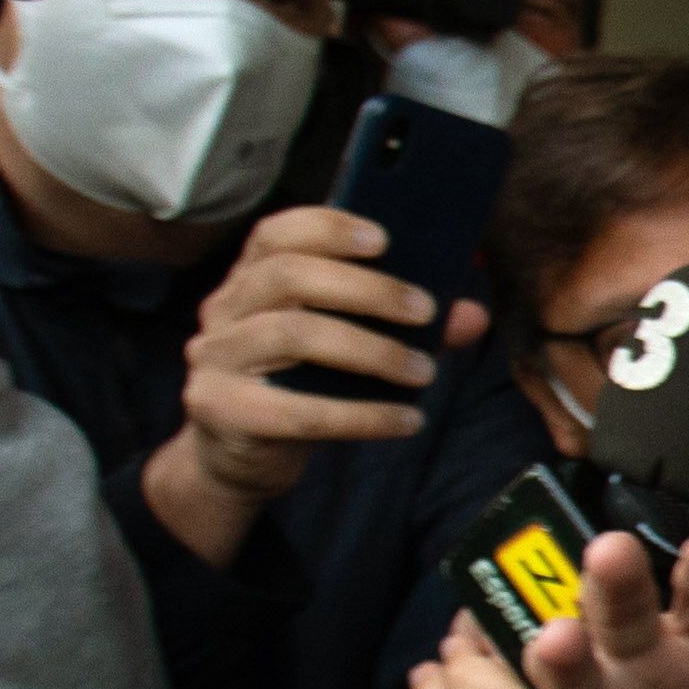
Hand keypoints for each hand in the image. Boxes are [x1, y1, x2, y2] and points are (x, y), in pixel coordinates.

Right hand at [143, 206, 489, 560]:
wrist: (236, 461)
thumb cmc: (297, 389)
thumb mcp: (345, 350)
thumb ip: (401, 325)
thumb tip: (473, 316)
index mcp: (249, 279)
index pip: (276, 233)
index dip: (327, 227)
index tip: (384, 239)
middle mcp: (223, 309)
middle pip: (289, 276)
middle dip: (367, 289)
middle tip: (424, 311)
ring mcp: (215, 357)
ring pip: (294, 335)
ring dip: (371, 351)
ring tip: (423, 371)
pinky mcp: (221, 409)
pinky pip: (299, 411)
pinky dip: (363, 416)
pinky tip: (406, 420)